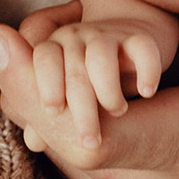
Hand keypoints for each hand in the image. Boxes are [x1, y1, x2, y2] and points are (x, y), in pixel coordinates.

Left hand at [0, 0, 178, 178]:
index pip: (92, 136)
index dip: (37, 87)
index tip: (0, 37)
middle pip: (58, 138)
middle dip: (28, 80)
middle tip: (6, 33)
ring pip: (54, 150)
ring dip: (42, 98)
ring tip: (54, 51)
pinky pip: (68, 161)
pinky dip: (58, 119)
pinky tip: (72, 85)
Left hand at [28, 15, 171, 148]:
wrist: (127, 48)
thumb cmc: (85, 78)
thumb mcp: (63, 94)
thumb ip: (43, 114)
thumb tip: (32, 142)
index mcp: (52, 49)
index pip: (44, 58)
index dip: (46, 84)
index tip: (53, 112)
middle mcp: (76, 38)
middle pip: (74, 69)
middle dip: (81, 110)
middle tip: (90, 142)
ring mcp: (107, 35)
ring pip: (101, 56)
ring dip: (108, 90)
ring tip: (117, 112)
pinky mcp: (139, 37)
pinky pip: (142, 48)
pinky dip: (146, 71)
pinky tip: (146, 93)